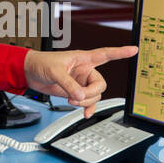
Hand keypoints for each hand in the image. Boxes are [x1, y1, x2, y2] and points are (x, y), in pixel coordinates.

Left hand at [23, 46, 138, 117]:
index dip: (120, 52)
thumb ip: (68, 84)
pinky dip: (87, 108)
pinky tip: (84, 113)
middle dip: (90, 94)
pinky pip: (88, 102)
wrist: (29, 73)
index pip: (106, 54)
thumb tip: (79, 96)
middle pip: (100, 85)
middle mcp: (85, 70)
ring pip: (94, 95)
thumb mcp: (55, 71)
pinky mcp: (75, 92)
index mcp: (83, 58)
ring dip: (84, 101)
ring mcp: (81, 82)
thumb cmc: (41, 63)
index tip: (134, 49)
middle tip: (75, 96)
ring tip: (70, 100)